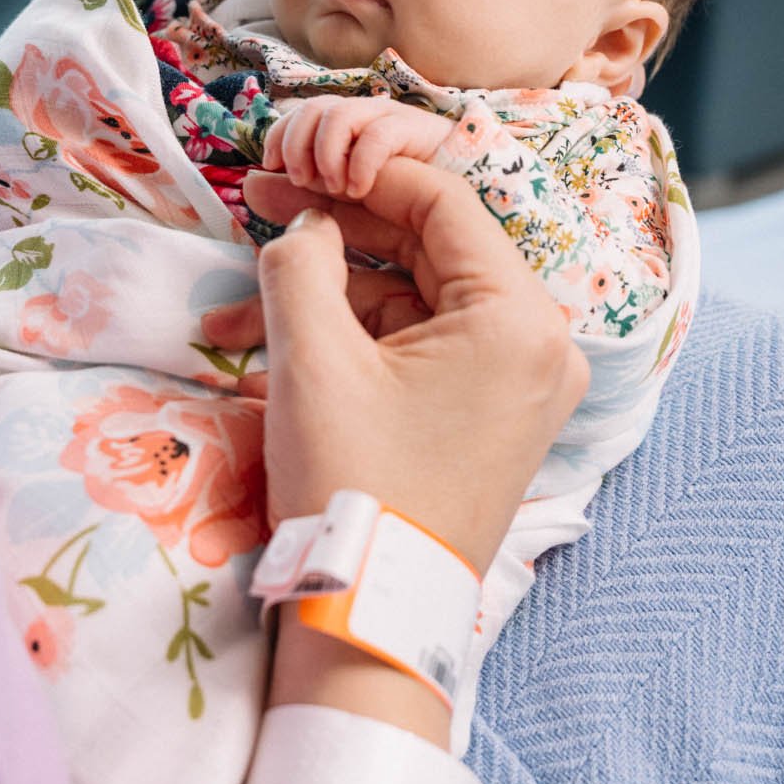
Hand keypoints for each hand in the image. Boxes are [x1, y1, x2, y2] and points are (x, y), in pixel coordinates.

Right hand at [203, 164, 585, 576]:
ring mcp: (520, 387)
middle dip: (339, 233)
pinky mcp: (489, 419)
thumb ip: (302, 264)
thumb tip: (306, 224)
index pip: (443, 203)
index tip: (294, 164)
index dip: (361, 174)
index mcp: (520, 318)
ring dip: (332, 297)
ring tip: (243, 306)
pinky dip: (357, 343)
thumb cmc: (353, 484)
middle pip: (431, 250)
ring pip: (416, 303)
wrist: (372, 619)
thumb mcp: (312, 361)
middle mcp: (541, 345)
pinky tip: (278, 344)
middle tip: (261, 207)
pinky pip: (422, 351)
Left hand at [265, 95, 457, 200]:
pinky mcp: (420, 132)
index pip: (299, 114)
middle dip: (297, 143)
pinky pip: (379, 134)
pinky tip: (359, 190)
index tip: (269, 168)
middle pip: (315, 108)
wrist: (475, 200)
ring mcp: (392, 121)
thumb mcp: (343, 200)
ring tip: (333, 187)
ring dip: (326, 152)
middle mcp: (366, 118)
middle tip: (301, 180)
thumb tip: (250, 186)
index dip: (278, 136)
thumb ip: (301, 194)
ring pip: (340, 115)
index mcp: (346, 129)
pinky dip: (360, 162)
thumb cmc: (406, 202)